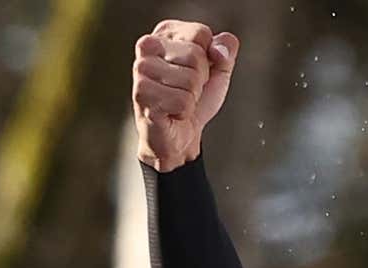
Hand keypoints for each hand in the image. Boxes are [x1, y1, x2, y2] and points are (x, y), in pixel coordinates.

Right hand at [132, 20, 237, 171]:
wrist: (179, 135)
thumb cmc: (195, 99)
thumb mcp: (218, 71)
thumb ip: (225, 52)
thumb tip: (221, 48)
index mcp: (165, 32)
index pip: (201, 32)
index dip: (209, 57)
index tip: (196, 71)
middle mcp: (147, 45)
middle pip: (196, 55)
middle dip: (201, 79)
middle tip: (187, 90)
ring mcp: (141, 69)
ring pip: (190, 78)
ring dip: (192, 96)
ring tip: (178, 101)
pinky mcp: (142, 93)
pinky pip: (183, 100)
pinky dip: (184, 111)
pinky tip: (171, 112)